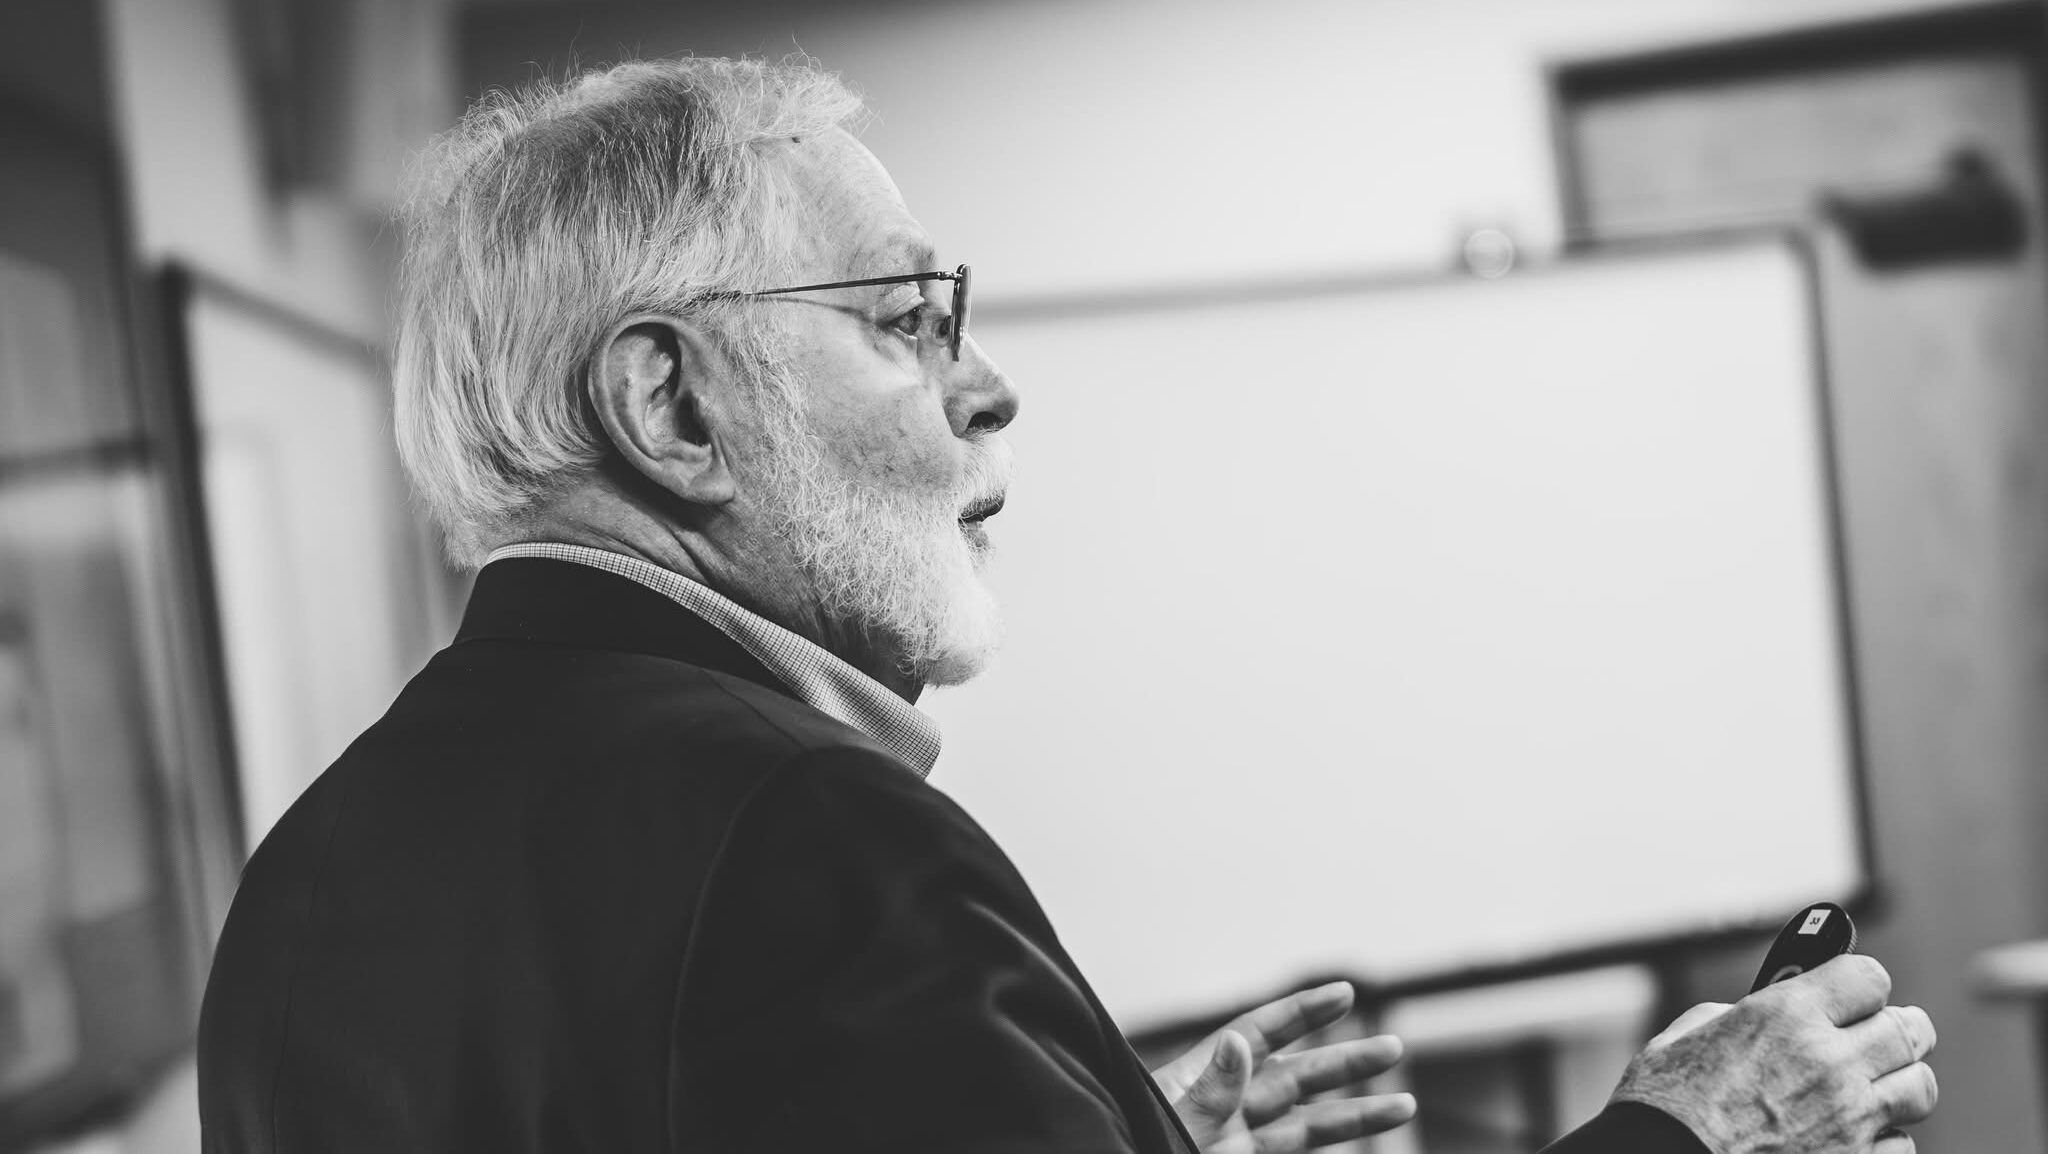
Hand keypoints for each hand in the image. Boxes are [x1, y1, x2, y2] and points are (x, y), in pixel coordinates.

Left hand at [1151, 981, 1416, 1153]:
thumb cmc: (1135, 1147)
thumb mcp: (1172, 1122)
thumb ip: (1208, 1091)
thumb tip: (1239, 1041)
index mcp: (1199, 1079)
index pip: (1259, 1034)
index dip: (1302, 1013)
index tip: (1345, 993)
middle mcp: (1225, 1108)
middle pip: (1295, 1077)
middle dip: (1346, 1063)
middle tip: (1394, 1048)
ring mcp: (1236, 1144)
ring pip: (1306, 1125)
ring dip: (1356, 1115)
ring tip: (1406, 1105)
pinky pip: (1294, 1153)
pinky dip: (1333, 1148)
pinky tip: (1366, 1145)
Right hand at [1611, 955, 1937, 1152]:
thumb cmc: (1663, 1106)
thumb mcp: (1688, 1037)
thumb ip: (1739, 1015)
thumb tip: (1761, 1014)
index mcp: (1785, 1015)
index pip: (1868, 976)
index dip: (1860, 983)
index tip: (1852, 992)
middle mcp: (1829, 1062)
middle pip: (1910, 1029)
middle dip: (1897, 1027)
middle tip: (1879, 1033)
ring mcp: (1849, 1120)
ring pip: (1920, 1087)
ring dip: (1899, 1081)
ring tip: (1874, 1084)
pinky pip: (1902, 1143)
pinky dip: (1885, 1137)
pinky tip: (1854, 1134)